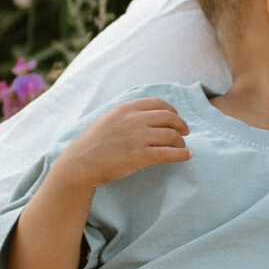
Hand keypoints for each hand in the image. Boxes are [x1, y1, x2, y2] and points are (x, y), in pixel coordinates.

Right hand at [56, 99, 190, 187]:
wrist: (79, 164)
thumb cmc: (92, 144)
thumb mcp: (107, 119)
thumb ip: (126, 115)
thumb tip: (145, 115)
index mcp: (126, 109)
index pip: (158, 104)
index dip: (172, 111)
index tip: (176, 118)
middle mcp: (134, 120)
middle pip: (169, 118)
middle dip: (181, 125)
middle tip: (185, 132)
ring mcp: (138, 138)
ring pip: (171, 135)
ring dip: (181, 142)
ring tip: (183, 147)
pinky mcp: (140, 156)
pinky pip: (168, 153)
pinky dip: (182, 154)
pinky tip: (188, 155)